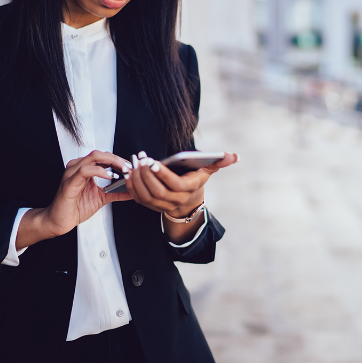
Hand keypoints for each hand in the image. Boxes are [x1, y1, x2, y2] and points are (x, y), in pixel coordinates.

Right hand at [42, 150, 133, 236]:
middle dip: (118, 159)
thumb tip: (132, 190)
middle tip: (130, 167)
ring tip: (123, 170)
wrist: (60, 220)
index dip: (119, 160)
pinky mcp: (70, 182)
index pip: (104, 157)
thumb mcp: (102, 198)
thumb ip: (116, 192)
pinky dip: (98, 170)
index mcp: (85, 168)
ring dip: (111, 162)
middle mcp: (78, 167)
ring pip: (93, 157)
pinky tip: (109, 176)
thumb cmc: (76, 208)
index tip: (132, 167)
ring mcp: (73, 173)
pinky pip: (84, 170)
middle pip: (101, 154)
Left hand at [124, 151, 238, 216]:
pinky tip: (127, 172)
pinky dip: (130, 186)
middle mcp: (176, 200)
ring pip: (146, 196)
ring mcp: (162, 205)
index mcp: (189, 189)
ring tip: (132, 164)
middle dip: (146, 175)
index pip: (175, 184)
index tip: (153, 161)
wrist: (187, 200)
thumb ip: (219, 162)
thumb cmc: (195, 179)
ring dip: (136, 180)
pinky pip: (138, 198)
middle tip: (139, 159)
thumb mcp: (208, 170)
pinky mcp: (150, 206)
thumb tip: (234, 156)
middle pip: (157, 191)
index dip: (163, 174)